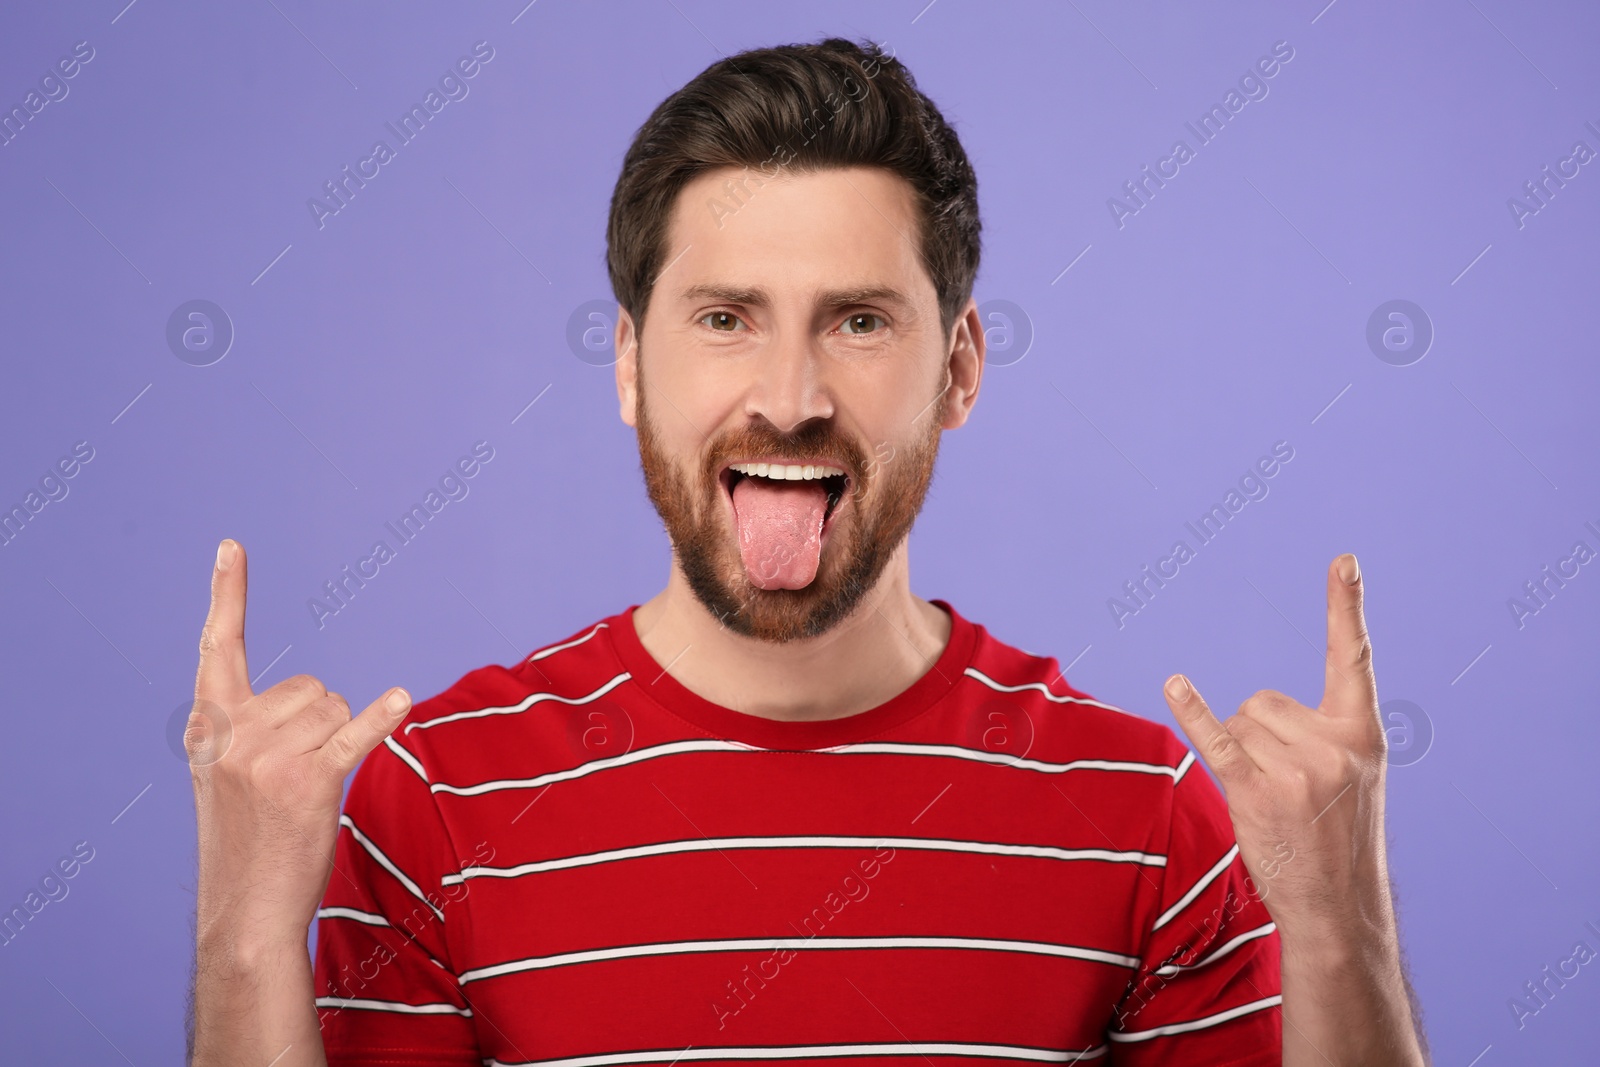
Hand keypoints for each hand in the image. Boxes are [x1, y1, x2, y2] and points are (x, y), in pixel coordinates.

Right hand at [189, 538, 411, 951]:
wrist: (245, 914)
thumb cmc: (245, 844)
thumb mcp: (220, 777)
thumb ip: (243, 729)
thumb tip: (312, 697)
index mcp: (206, 729)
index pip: (216, 649)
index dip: (228, 596)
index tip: (232, 547)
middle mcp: (232, 734)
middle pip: (309, 685)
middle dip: (318, 721)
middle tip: (294, 779)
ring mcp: (269, 756)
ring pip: (335, 707)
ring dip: (337, 741)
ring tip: (306, 792)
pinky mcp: (311, 780)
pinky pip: (357, 733)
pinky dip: (382, 719)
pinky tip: (400, 701)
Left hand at [1161, 553, 1392, 941]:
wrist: (1339, 909)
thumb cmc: (1338, 839)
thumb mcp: (1354, 779)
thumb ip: (1323, 736)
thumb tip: (1252, 713)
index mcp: (1363, 734)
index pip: (1354, 658)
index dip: (1347, 607)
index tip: (1344, 559)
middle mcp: (1334, 744)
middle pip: (1262, 700)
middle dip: (1258, 736)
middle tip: (1285, 787)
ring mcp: (1297, 769)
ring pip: (1237, 724)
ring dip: (1240, 755)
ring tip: (1272, 801)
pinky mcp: (1257, 792)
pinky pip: (1215, 741)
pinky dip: (1191, 714)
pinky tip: (1174, 684)